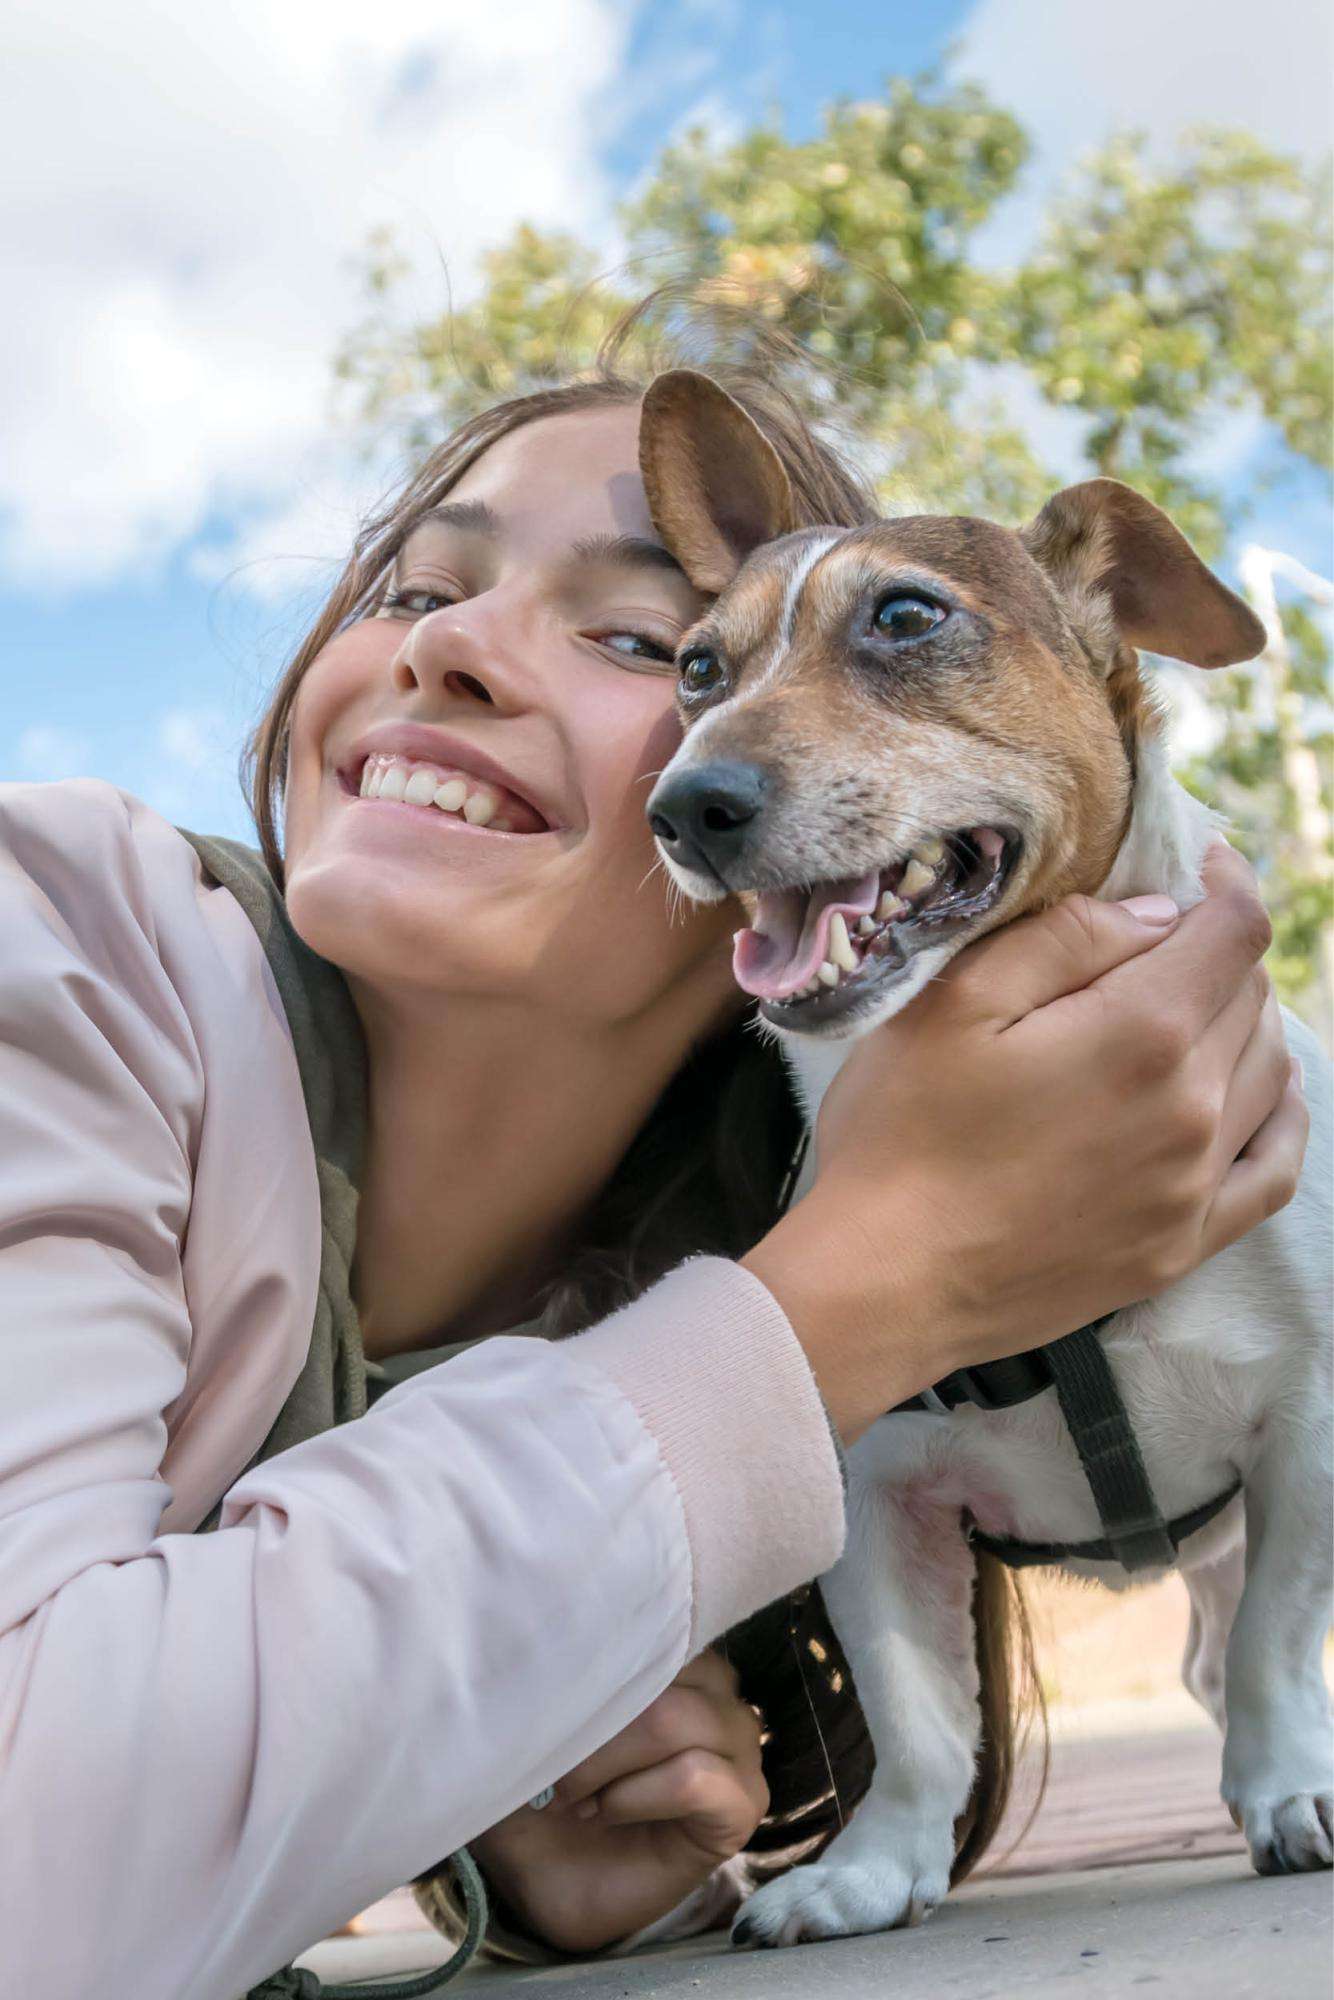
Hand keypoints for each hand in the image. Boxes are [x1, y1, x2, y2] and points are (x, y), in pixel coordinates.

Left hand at [470, 1650, 767, 1953]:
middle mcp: (720, 1690)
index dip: (592, 1650)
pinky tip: (603, 1812)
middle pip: (660, 1667)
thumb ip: (557, 1669)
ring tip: (572, 1795)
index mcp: (678, 1654)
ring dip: (606, 1761)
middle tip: (551, 1765)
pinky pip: (693, 1778)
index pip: (651, 1615)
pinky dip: (634, 1795)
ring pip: (673, 1719)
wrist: (546, 1878)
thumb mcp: (539, 1719)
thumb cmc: (544, 1786)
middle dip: (592, 1718)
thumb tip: (540, 1625)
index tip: (544, 1687)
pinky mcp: (743, 1806)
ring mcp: (740, 1747)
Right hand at [745, 841, 1306, 1440]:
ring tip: (1193, 1003)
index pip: (1234, 930)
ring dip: (1242, 1021)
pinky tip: (1259, 1094)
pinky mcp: (1180, 1244)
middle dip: (1217, 950)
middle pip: (1250, 996)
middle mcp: (1192, 1107)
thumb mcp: (955, 1002)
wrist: (885, 1282)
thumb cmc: (902, 1135)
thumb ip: (1065, 938)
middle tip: (1165, 934)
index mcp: (1142, 1032)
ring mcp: (1194, 1185)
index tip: (1201, 862)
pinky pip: (1273, 1169)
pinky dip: (1279, 1116)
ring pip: (1267, 1071)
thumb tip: (1156, 913)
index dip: (1225, 881)